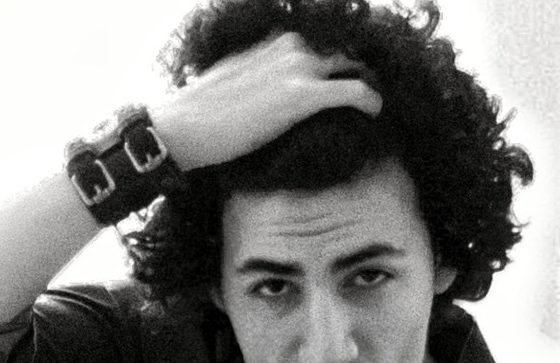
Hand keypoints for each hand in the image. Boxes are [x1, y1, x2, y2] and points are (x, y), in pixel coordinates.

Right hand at [160, 32, 381, 170]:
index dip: (334, 62)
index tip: (343, 77)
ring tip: (370, 105)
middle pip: (339, 51)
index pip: (317, 43)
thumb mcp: (236, 78)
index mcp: (274, 41)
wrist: (184, 125)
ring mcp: (297, 68)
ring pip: (350, 66)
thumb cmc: (203, 112)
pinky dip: (369, 100)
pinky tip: (375, 111)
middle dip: (355, 69)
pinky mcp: (302, 96)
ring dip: (363, 83)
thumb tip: (269, 93)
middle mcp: (289, 46)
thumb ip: (261, 75)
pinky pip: (353, 92)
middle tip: (362, 92)